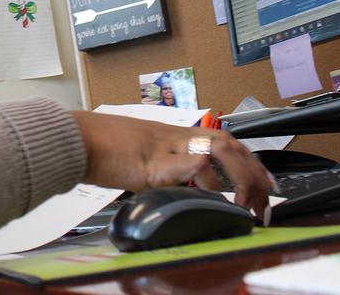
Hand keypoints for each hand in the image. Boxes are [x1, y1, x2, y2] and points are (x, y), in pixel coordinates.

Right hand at [70, 111, 272, 218]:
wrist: (75, 138)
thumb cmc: (100, 149)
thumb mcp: (141, 160)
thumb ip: (165, 170)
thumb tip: (183, 189)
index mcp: (174, 135)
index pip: (225, 142)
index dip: (250, 162)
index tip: (265, 184)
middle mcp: (175, 136)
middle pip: (229, 144)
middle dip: (254, 174)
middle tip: (262, 203)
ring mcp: (165, 146)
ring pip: (217, 148)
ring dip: (238, 175)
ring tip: (244, 201)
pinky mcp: (153, 160)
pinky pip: (187, 164)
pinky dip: (204, 177)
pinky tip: (212, 194)